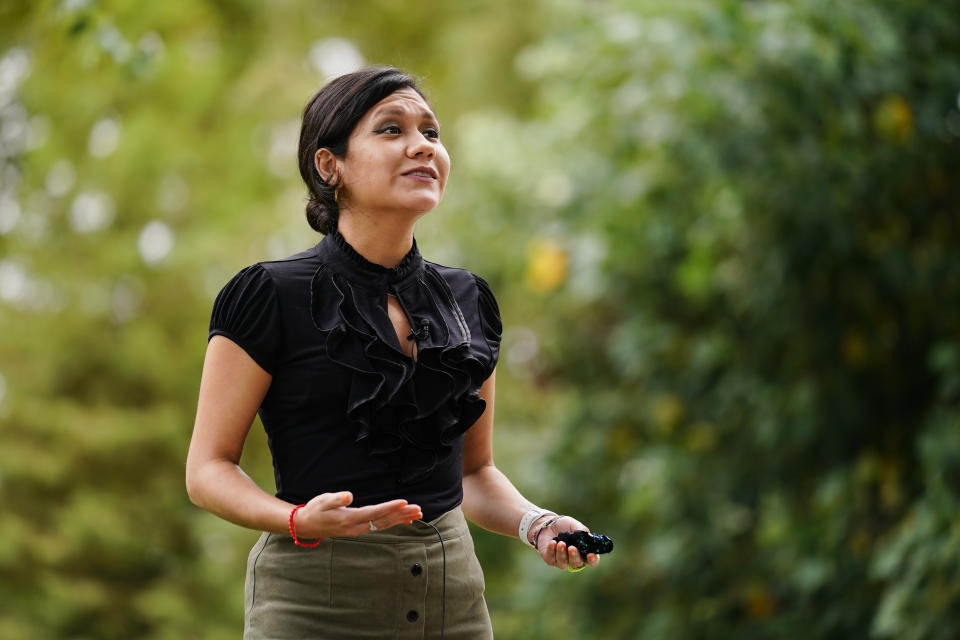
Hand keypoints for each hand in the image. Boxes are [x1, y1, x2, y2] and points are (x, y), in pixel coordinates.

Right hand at [292, 491, 422, 538]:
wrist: (307, 525)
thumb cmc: (315, 510)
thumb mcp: (322, 501)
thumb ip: (336, 498)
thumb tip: (349, 495)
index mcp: (349, 519)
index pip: (374, 512)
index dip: (389, 507)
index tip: (404, 502)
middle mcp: (356, 527)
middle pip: (383, 520)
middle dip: (402, 514)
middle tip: (418, 509)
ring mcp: (358, 530)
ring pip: (384, 524)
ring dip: (401, 519)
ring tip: (417, 514)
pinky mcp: (359, 529)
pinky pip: (380, 526)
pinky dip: (393, 522)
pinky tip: (404, 521)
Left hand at [535, 515, 600, 570]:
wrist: (549, 524)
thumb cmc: (565, 526)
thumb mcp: (575, 525)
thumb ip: (582, 532)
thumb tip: (585, 538)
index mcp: (584, 552)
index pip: (592, 561)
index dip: (593, 560)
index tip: (590, 555)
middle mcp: (574, 559)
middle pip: (577, 563)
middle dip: (574, 556)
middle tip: (572, 548)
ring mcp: (562, 561)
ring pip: (563, 563)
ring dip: (562, 553)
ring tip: (561, 543)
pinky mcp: (550, 559)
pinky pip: (551, 558)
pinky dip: (552, 550)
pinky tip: (552, 542)